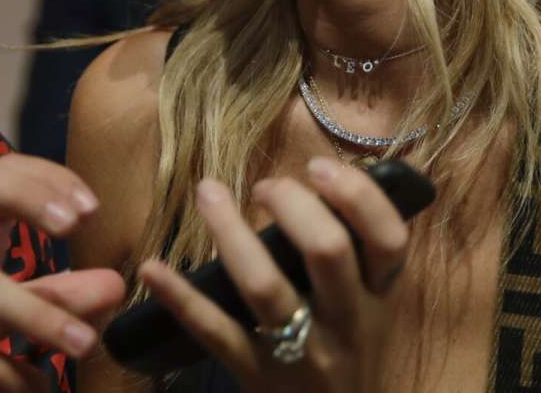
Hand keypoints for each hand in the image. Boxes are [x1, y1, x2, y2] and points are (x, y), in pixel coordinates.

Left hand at [136, 157, 409, 390]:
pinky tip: (152, 268)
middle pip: (327, 250)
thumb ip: (356, 257)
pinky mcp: (256, 374)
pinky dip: (181, 298)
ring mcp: (300, 351)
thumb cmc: (349, 356)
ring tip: (209, 193)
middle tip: (266, 187)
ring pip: (264, 285)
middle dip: (292, 204)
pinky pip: (216, 332)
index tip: (318, 167)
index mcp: (378, 298)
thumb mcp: (371, 311)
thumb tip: (321, 184)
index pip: (387, 238)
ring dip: (231, 232)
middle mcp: (346, 323)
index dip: (356, 194)